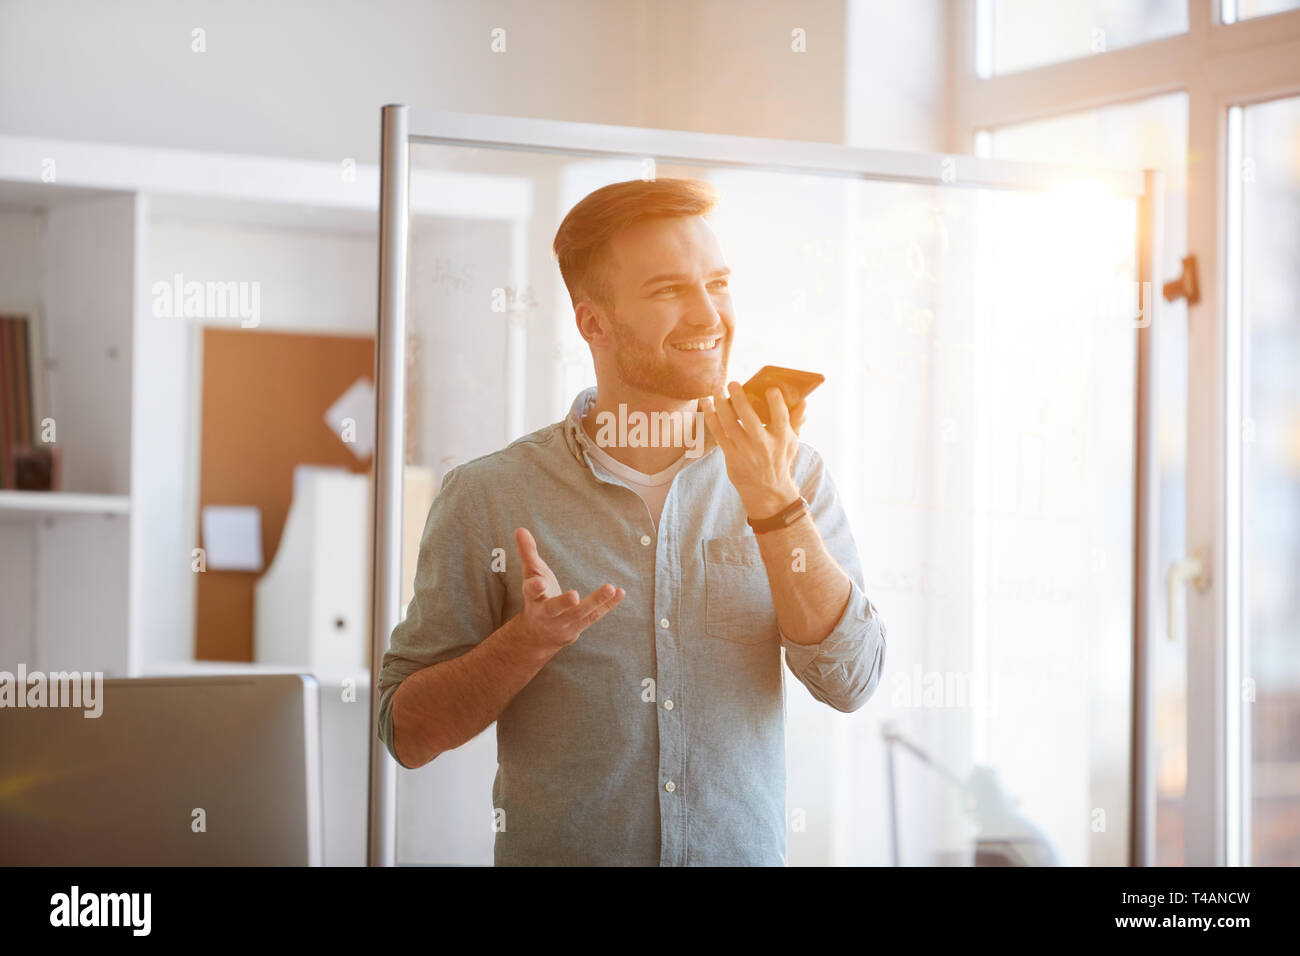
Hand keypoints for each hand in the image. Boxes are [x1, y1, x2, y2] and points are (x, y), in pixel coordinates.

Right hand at [512, 527, 624, 654]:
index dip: (535, 588)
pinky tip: (620, 592)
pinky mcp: (579, 627)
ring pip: (580, 614)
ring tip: (610, 588)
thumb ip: (527, 553)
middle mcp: (547, 613)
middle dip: (564, 602)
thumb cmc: (536, 597)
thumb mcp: (530, 575)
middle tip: (574, 596)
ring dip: (595, 601)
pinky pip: (595, 616)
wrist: (538, 635)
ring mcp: (564, 622)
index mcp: (533, 598)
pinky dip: (608, 605)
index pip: (532, 592)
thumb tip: (520, 529)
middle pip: (555, 608)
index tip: (540, 584)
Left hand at [700, 382, 804, 517]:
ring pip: (730, 424)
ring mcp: (746, 451)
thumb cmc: (779, 459)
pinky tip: (707, 404)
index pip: (781, 418)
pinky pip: (719, 434)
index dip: (777, 403)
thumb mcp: (792, 442)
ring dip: (721, 405)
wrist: (767, 489)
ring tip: (717, 390)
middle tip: (733, 383)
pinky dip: (711, 418)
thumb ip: (796, 421)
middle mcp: (764, 445)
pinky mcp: (732, 457)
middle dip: (740, 399)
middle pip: (750, 418)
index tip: (771, 389)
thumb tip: (803, 402)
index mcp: (782, 438)